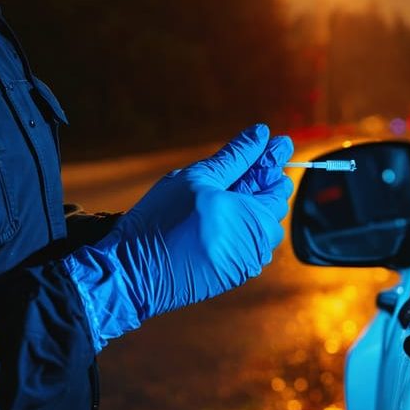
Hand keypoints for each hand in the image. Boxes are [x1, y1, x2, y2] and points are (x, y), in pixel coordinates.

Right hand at [64, 124, 293, 350]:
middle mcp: (260, 245)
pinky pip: (245, 244)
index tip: (275, 142)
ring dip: (249, 207)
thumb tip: (261, 133)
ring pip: (259, 227)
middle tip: (245, 165)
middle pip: (273, 206)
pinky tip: (214, 217)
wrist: (132, 273)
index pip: (278, 183)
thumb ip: (235, 156)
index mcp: (257, 219)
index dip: (273, 160)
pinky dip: (237, 227)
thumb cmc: (163, 221)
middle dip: (262, 184)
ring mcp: (248, 264)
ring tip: (224, 192)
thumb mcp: (198, 178)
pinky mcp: (233, 276)